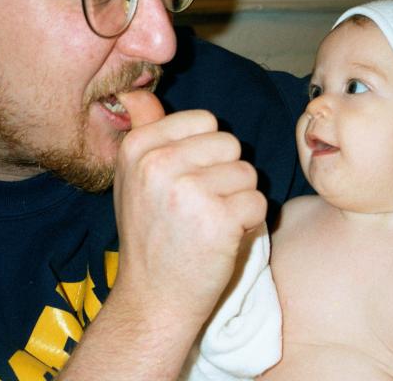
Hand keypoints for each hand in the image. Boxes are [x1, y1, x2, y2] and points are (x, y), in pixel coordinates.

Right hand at [111, 91, 266, 325]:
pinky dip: (249, 223)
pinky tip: (221, 239)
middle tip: (198, 208)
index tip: (183, 184)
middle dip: (225, 175)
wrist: (152, 300)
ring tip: (208, 224)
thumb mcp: (134, 179)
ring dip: (238, 199)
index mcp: (138, 147)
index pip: (204, 121)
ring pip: (247, 172)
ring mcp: (187, 191)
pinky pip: (258, 202)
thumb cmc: (150, 236)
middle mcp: (158, 163)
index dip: (205, 154)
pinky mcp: (217, 219)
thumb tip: (137, 91)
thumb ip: (146, 132)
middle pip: (229, 143)